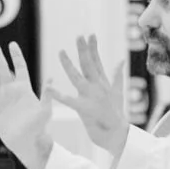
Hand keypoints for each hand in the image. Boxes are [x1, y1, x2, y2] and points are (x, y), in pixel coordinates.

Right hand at [0, 39, 53, 168]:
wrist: (27, 143)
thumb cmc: (40, 128)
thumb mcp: (45, 110)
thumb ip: (47, 94)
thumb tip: (51, 78)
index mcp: (25, 88)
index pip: (19, 67)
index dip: (16, 56)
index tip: (11, 44)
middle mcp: (12, 91)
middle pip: (3, 68)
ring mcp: (1, 98)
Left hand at [49, 34, 131, 157]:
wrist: (118, 134)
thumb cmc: (116, 114)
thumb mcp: (118, 92)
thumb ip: (117, 75)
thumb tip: (120, 60)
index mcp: (103, 83)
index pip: (96, 62)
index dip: (93, 48)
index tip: (89, 34)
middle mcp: (98, 87)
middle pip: (89, 64)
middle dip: (83, 49)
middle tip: (79, 35)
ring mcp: (92, 97)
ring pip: (78, 77)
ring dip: (68, 64)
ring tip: (60, 52)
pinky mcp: (85, 108)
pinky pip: (69, 101)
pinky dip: (59, 95)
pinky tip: (49, 88)